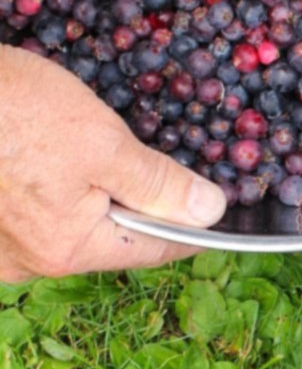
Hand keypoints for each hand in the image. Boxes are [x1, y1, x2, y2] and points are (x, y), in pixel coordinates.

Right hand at [0, 45, 225, 283]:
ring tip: (85, 152)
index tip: (214, 217)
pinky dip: (50, 188)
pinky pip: (31, 211)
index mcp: (64, 249)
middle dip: (132, 204)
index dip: (189, 230)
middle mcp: (26, 261)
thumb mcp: (100, 140)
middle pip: (106, 239)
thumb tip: (208, 211)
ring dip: (88, 195)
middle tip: (146, 165)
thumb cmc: (11, 107)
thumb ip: (156, 182)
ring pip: (66, 225)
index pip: (151, 250)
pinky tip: (47, 155)